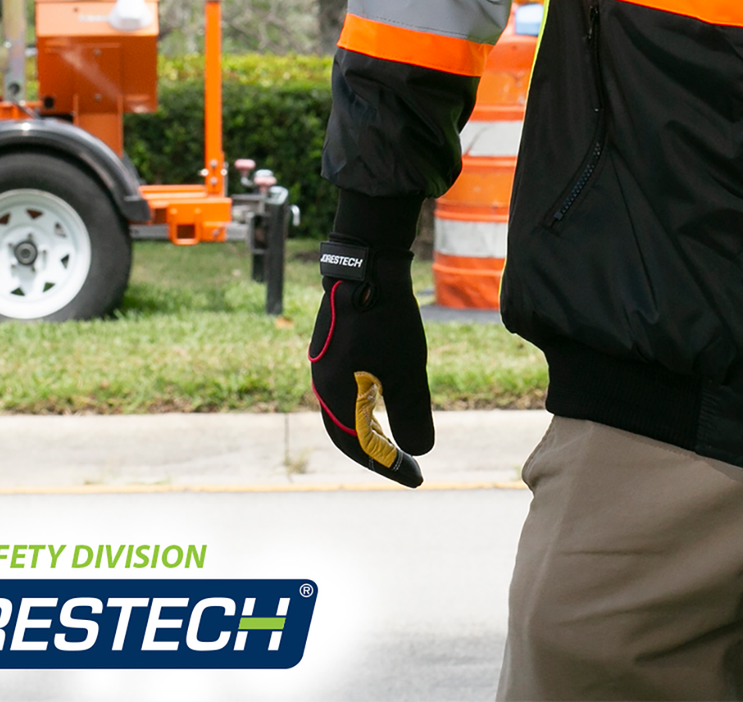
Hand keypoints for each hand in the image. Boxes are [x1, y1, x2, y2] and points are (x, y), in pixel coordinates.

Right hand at [308, 235, 433, 486]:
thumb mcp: (407, 372)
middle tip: (405, 465)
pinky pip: (346, 388)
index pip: (359, 446)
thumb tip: (420, 451)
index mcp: (335, 395)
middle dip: (376, 453)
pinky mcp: (333, 345)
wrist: (368, 264)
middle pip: (346, 433)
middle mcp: (322, 383)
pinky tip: (384, 398)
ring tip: (396, 439)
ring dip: (369, 430)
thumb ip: (412, 415)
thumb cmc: (386, 318)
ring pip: (345, 410)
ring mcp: (325, 362)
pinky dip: (365, 405)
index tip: (417, 477)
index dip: (389, 465)